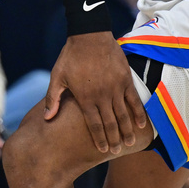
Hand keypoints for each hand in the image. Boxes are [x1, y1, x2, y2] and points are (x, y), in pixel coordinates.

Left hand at [45, 32, 147, 153]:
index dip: (99, 139)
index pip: (94, 124)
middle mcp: (102, 96)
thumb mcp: (57, 76)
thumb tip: (47, 117)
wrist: (89, 35)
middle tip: (117, 151)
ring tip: (129, 143)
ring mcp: (115, 88)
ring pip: (123, 115)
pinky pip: (134, 100)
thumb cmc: (71, 56)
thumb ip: (52, 98)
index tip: (102, 150)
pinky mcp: (125, 79)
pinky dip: (138, 113)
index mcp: (85, 97)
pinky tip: (141, 124)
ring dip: (127, 130)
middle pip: (110, 123)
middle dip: (114, 139)